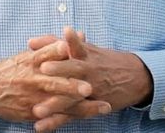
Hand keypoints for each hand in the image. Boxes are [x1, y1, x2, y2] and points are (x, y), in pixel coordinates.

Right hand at [0, 39, 107, 126]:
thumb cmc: (13, 69)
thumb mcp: (28, 54)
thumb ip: (53, 46)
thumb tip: (80, 34)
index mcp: (33, 61)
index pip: (49, 54)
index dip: (61, 50)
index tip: (74, 46)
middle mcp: (33, 79)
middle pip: (54, 82)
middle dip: (72, 86)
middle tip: (89, 87)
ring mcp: (33, 97)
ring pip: (57, 103)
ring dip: (78, 106)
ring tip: (100, 107)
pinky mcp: (31, 112)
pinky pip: (51, 117)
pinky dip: (66, 119)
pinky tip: (83, 120)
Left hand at [28, 27, 152, 125]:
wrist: (135, 77)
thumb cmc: (102, 60)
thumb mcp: (83, 48)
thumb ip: (54, 44)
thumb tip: (29, 42)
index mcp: (85, 55)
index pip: (72, 47)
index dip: (61, 44)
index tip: (50, 40)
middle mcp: (88, 72)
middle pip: (73, 70)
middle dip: (59, 70)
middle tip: (43, 69)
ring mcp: (91, 91)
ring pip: (71, 97)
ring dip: (54, 104)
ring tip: (37, 110)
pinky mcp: (89, 108)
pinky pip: (71, 116)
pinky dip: (55, 122)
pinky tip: (40, 127)